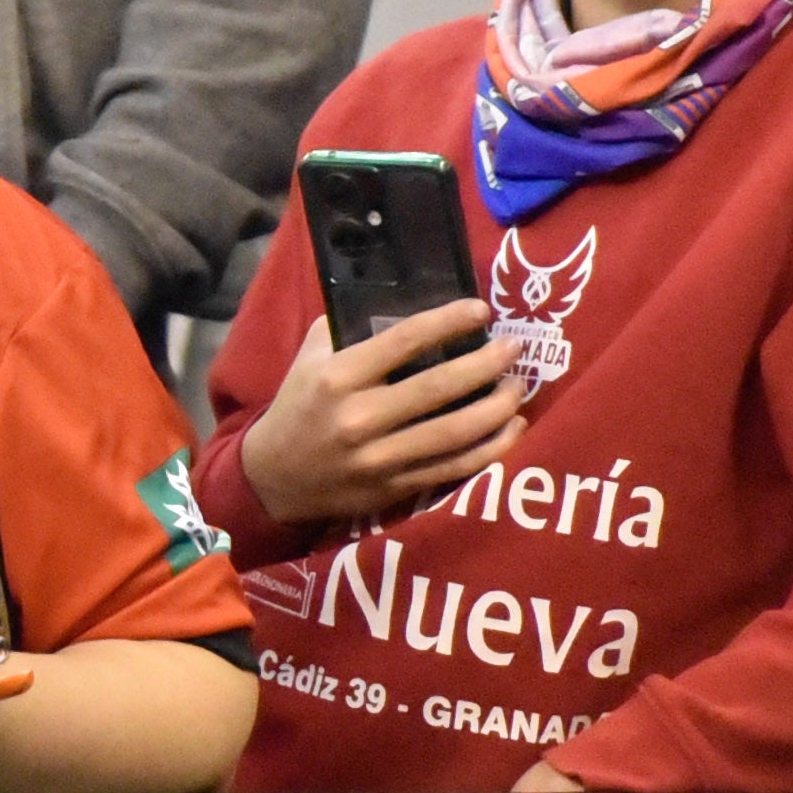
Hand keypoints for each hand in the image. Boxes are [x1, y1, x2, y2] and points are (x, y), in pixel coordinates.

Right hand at [237, 300, 524, 529]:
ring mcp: (380, 458)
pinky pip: (455, 467)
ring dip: (497, 406)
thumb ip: (351, 331)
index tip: (481, 310)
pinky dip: (492, 448)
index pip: (404, 340)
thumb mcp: (311, 358)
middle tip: (514, 348)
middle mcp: (360, 417)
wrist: (275, 476)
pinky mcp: (395, 487)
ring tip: (518, 385)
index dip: (449, 321)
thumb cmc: (299, 405)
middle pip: (440, 386)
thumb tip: (407, 305)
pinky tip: (513, 427)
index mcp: (338, 377)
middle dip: (487, 363)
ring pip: (455, 431)